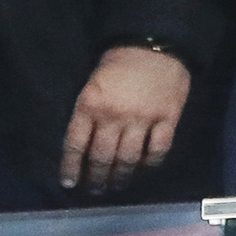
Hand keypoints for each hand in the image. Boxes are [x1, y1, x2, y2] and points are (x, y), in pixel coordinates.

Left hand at [58, 46, 191, 193]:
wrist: (154, 44)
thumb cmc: (118, 64)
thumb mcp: (92, 83)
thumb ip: (88, 113)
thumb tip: (84, 147)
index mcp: (89, 104)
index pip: (76, 144)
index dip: (71, 167)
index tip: (69, 184)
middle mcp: (113, 115)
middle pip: (102, 157)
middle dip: (96, 178)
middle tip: (95, 190)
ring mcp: (141, 119)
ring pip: (128, 159)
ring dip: (120, 177)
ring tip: (116, 185)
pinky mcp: (166, 120)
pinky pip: (157, 151)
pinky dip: (150, 165)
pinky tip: (143, 171)